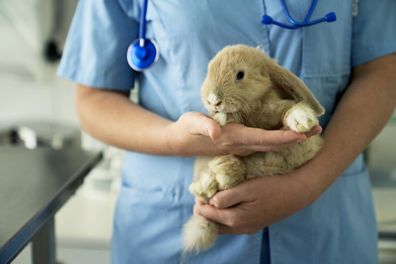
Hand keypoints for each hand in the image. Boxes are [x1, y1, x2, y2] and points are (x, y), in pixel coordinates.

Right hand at [165, 112, 316, 155]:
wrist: (182, 142)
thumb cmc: (188, 129)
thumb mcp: (192, 123)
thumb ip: (203, 125)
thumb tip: (216, 131)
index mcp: (234, 138)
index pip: (264, 139)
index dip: (284, 138)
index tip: (302, 135)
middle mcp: (242, 144)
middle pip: (274, 144)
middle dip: (296, 139)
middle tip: (319, 130)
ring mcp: (243, 146)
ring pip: (272, 145)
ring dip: (292, 140)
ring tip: (311, 132)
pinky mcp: (241, 144)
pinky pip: (265, 143)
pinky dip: (281, 139)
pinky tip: (290, 134)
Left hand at [194, 170, 314, 233]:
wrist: (296, 193)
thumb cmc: (272, 186)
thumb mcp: (248, 187)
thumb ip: (227, 196)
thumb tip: (211, 201)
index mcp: (235, 219)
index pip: (207, 214)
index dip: (199, 201)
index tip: (198, 189)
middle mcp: (240, 228)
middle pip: (212, 224)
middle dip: (204, 210)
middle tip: (203, 193)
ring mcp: (247, 229)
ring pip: (222, 226)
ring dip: (214, 214)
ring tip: (213, 198)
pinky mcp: (253, 225)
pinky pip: (232, 225)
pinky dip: (224, 216)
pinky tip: (227, 204)